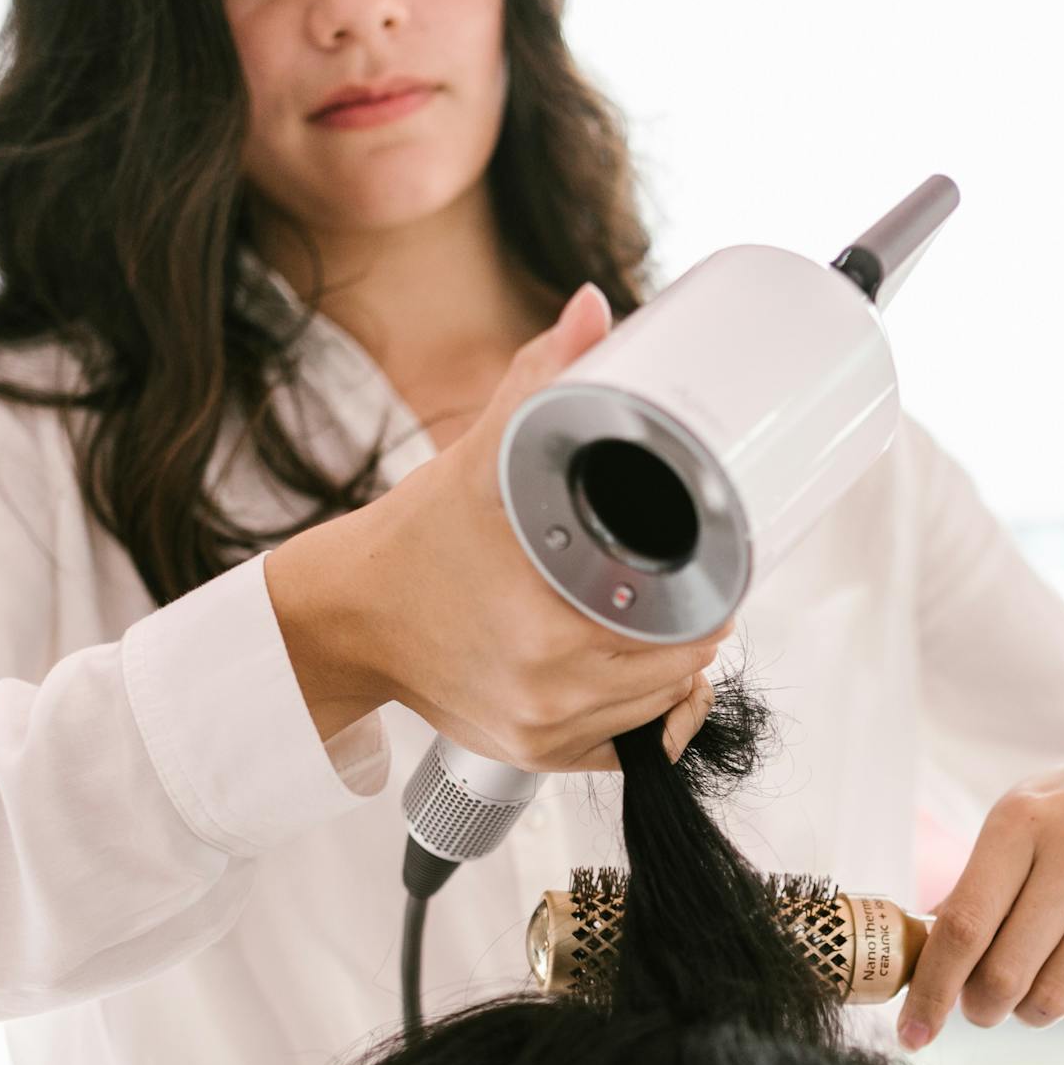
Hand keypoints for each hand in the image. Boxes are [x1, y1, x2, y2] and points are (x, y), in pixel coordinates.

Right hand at [266, 283, 723, 771]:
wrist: (349, 618)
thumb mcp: (482, 454)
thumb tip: (595, 308)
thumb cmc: (418, 540)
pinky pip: (631, 748)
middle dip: (694, 621)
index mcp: (549, 618)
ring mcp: (543, 729)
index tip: (711, 561)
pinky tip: (633, 672)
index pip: (690, 619)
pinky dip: (644, 712)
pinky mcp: (537, 756)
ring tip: (655, 619)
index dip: (714, 588)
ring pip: (662, 706)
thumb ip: (545, 378)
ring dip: (672, 667)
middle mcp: (549, 686)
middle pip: (685, 664)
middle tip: (683, 583)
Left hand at [898, 729, 1063, 1047]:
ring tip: (1034, 990)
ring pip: (1057, 997)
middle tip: (984, 1004)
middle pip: (1006, 974)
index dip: (932, 991)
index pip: (963, 927)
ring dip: (1032, 1012)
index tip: (914, 1033)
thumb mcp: (1019, 821)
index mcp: (1022, 823)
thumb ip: (973, 890)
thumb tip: (925, 967)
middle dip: (982, 1008)